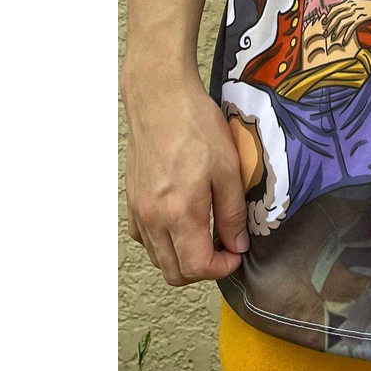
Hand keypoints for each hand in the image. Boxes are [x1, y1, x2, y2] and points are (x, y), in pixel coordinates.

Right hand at [121, 63, 249, 285]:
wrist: (161, 99)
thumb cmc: (196, 127)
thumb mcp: (229, 168)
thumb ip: (232, 213)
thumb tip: (238, 245)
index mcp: (179, 212)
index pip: (196, 266)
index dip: (221, 268)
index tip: (237, 254)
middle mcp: (153, 218)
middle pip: (173, 271)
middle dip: (203, 269)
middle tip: (225, 247)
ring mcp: (138, 211)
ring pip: (158, 258)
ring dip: (183, 257)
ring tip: (208, 234)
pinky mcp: (132, 200)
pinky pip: (145, 238)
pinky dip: (164, 243)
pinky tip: (184, 222)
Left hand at [302, 0, 370, 67]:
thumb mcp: (360, 3)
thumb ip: (350, 7)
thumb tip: (342, 14)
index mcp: (350, 1)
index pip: (335, 8)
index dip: (328, 16)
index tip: (324, 23)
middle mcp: (352, 5)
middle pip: (337, 16)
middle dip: (330, 26)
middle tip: (325, 34)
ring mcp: (357, 11)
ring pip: (342, 23)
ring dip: (337, 32)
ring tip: (333, 39)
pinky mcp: (362, 17)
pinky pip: (351, 28)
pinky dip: (346, 36)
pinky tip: (344, 42)